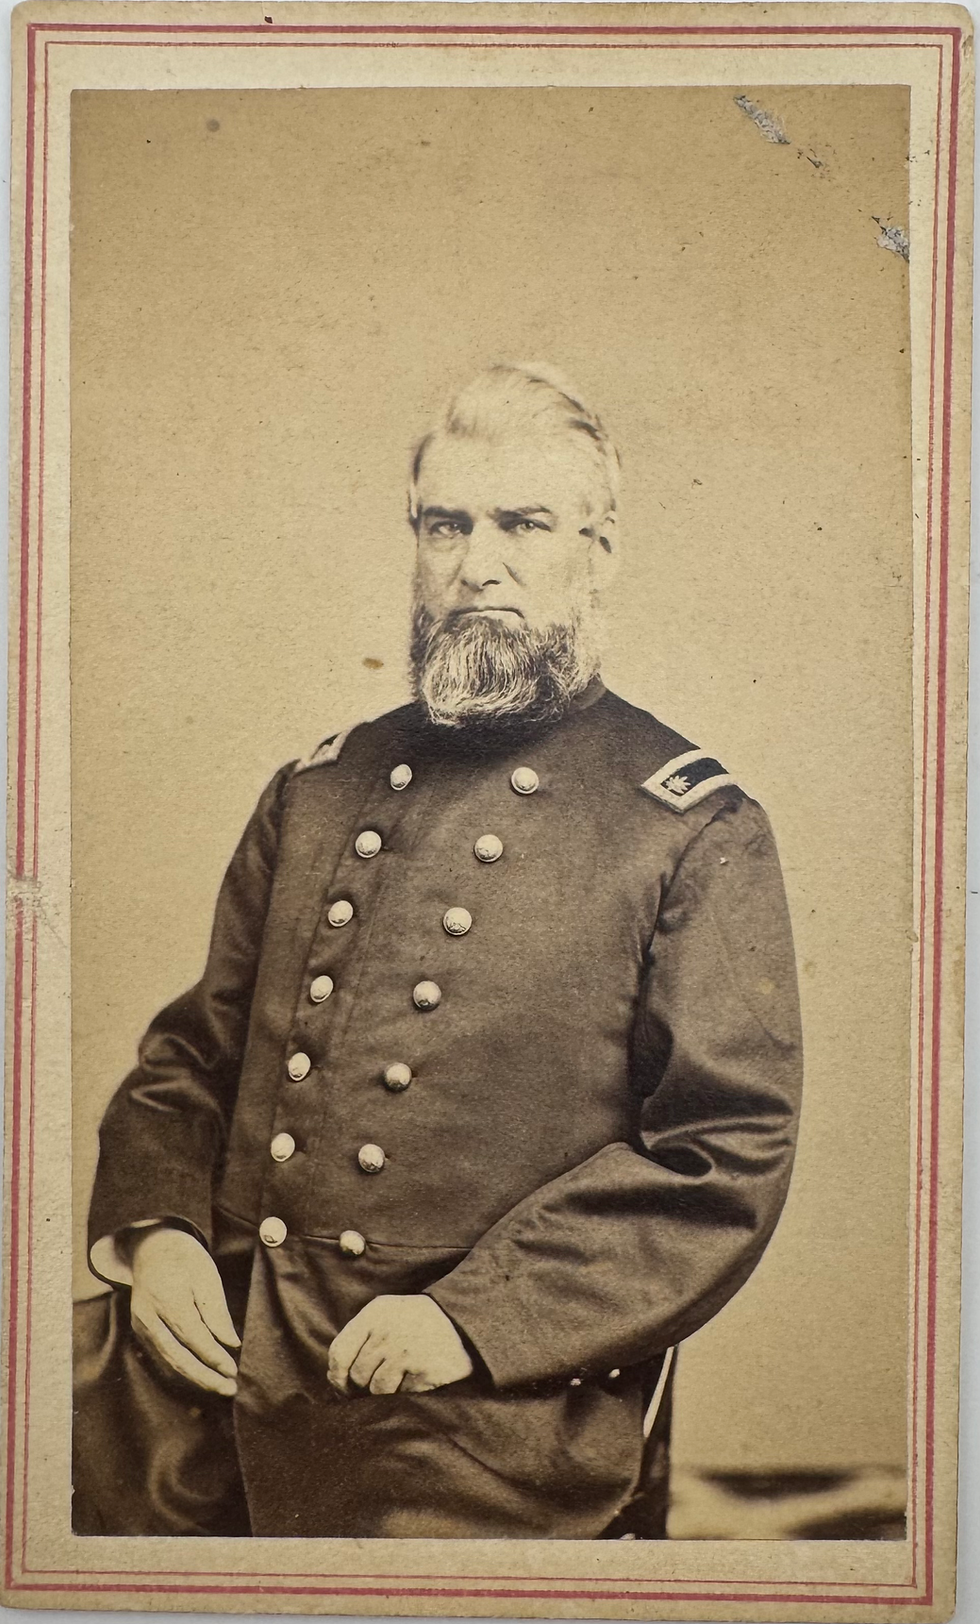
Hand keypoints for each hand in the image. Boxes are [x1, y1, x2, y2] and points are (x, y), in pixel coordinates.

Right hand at [129, 1226, 240, 1396]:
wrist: (151, 1248)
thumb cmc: (184, 1259)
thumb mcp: (206, 1275)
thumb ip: (216, 1311)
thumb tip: (231, 1343)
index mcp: (167, 1297)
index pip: (192, 1335)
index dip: (212, 1356)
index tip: (232, 1370)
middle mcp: (148, 1316)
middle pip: (177, 1355)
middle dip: (204, 1376)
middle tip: (229, 1388)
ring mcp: (141, 1326)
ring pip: (168, 1360)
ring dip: (195, 1377)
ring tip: (221, 1386)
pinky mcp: (141, 1331)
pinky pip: (162, 1356)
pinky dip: (182, 1369)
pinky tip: (202, 1376)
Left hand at [327, 1295, 473, 1396]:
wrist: (463, 1321)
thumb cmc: (414, 1322)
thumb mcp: (385, 1317)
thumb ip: (357, 1340)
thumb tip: (333, 1378)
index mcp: (375, 1313)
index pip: (339, 1353)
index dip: (337, 1377)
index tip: (344, 1388)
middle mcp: (388, 1331)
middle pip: (357, 1375)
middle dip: (364, 1386)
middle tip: (382, 1380)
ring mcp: (407, 1351)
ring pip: (378, 1389)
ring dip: (387, 1391)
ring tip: (402, 1377)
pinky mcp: (425, 1370)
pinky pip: (402, 1395)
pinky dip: (407, 1392)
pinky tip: (418, 1378)